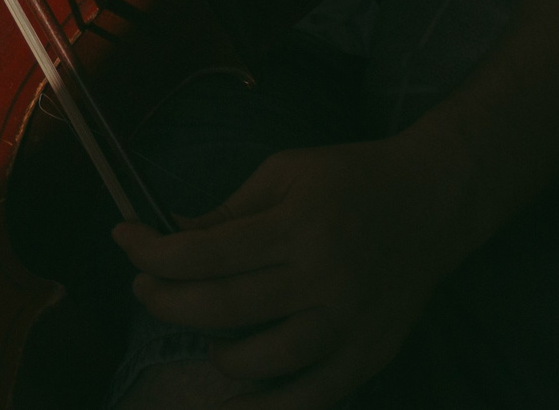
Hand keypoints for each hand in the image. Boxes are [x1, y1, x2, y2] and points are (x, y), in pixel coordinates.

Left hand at [112, 136, 467, 407]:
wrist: (434, 202)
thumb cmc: (352, 178)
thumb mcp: (284, 172)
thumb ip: (228, 209)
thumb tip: (172, 234)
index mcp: (297, 226)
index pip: (207, 252)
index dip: (154, 253)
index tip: (124, 240)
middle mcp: (321, 279)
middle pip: (224, 308)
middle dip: (167, 301)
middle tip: (144, 290)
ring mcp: (348, 323)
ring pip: (266, 360)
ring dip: (217, 353)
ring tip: (203, 333)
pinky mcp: (370, 353)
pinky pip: (316, 396)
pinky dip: (271, 408)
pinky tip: (235, 407)